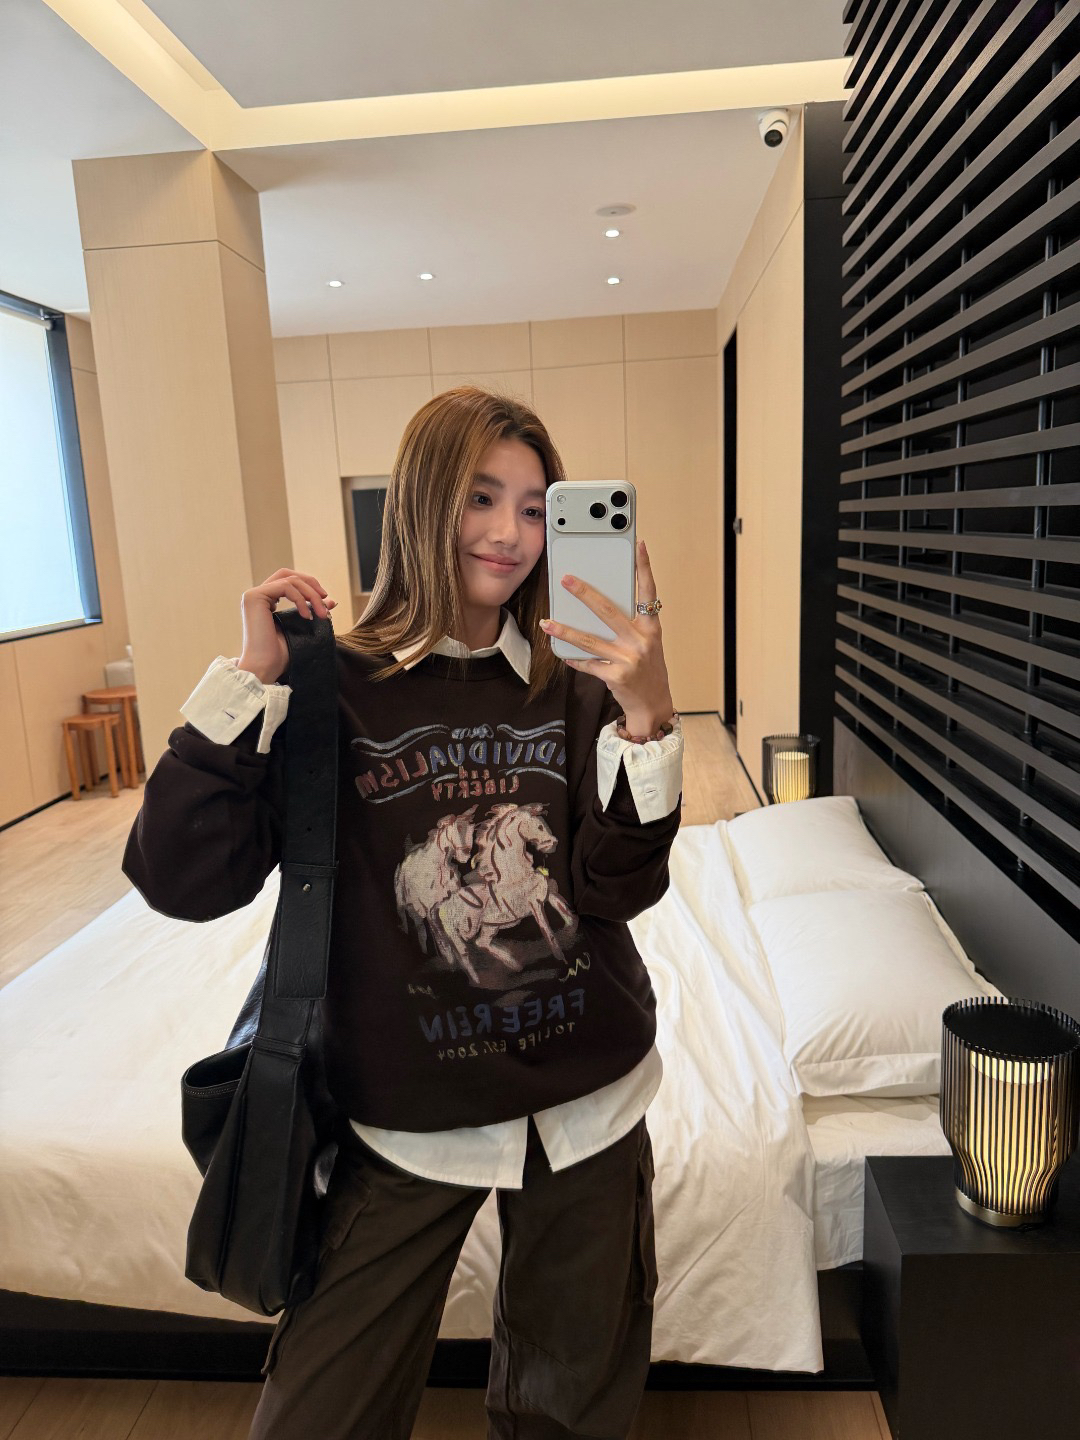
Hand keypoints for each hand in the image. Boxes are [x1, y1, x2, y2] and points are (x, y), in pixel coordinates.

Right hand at [239, 569, 336, 683]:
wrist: (265, 667)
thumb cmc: (281, 654)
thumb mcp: (303, 627)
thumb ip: (313, 610)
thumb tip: (331, 599)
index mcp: (265, 602)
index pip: (288, 581)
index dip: (309, 585)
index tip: (325, 600)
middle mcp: (257, 596)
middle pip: (287, 574)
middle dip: (310, 583)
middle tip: (325, 598)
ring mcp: (254, 595)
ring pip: (289, 579)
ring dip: (311, 594)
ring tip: (321, 614)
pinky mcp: (254, 597)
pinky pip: (285, 586)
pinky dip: (301, 598)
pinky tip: (307, 616)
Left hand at [539, 540, 673, 735]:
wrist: (653, 704)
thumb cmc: (647, 668)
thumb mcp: (646, 642)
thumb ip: (630, 624)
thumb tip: (598, 604)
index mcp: (651, 627)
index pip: (648, 591)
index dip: (644, 568)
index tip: (638, 545)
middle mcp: (641, 641)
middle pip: (608, 611)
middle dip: (585, 594)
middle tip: (566, 580)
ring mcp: (628, 659)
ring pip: (590, 640)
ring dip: (565, 630)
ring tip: (546, 622)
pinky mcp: (616, 677)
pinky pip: (588, 663)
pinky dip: (574, 659)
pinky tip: (563, 653)